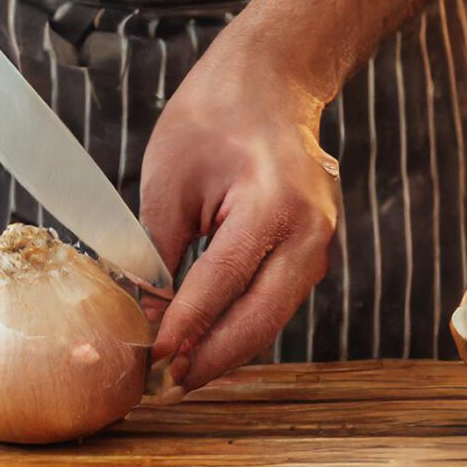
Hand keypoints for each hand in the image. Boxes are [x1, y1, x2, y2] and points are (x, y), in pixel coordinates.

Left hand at [141, 22, 339, 389]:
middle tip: (169, 386)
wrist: (270, 80)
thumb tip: (145, 311)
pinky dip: (245, 322)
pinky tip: (208, 341)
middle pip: (261, 317)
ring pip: (274, 315)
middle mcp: (310, 231)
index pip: (223, 282)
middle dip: (214, 358)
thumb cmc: (213, 117)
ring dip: (230, 347)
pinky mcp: (314, 249)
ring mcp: (321, 243)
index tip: (154, 357)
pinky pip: (278, 297)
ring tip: (183, 374)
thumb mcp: (169, 179)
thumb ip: (157, 250)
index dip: (187, 326)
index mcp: (274, 206)